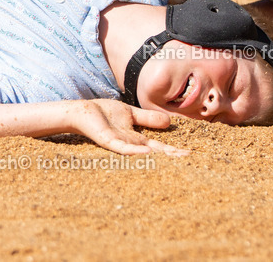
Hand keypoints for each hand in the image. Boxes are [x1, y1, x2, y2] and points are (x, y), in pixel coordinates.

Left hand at [72, 99, 189, 155]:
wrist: (82, 112)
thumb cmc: (103, 113)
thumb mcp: (130, 113)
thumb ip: (147, 118)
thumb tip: (169, 121)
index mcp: (137, 138)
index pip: (159, 145)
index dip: (173, 149)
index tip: (190, 154)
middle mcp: (131, 144)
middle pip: (155, 152)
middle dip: (171, 155)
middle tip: (189, 160)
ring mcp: (121, 143)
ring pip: (142, 152)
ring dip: (157, 156)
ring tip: (175, 158)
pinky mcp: (108, 141)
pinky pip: (123, 148)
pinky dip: (135, 150)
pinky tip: (147, 152)